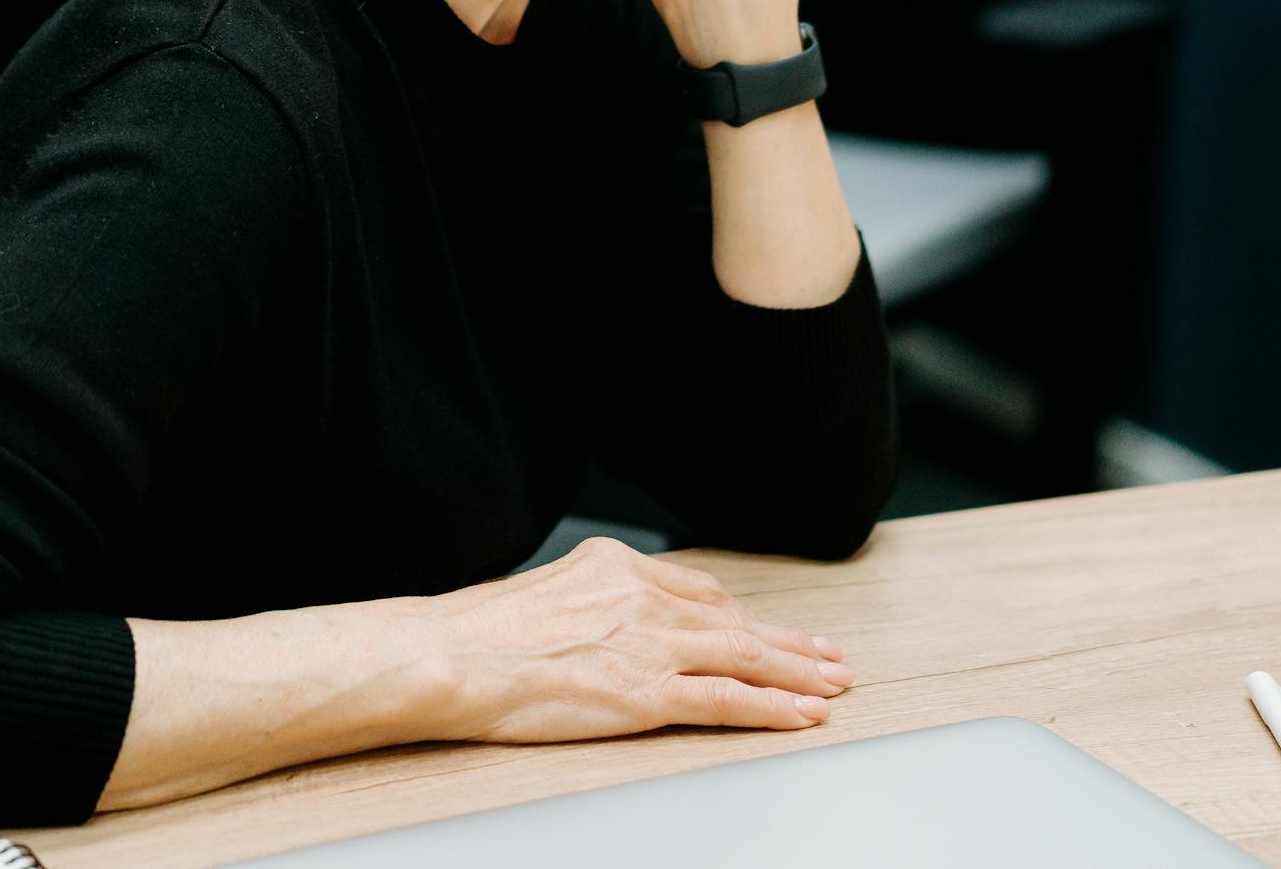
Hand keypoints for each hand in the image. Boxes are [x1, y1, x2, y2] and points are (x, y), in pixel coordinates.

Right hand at [426, 536, 851, 740]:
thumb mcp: (540, 595)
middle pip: (733, 620)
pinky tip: (802, 715)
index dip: (742, 614)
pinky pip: (726, 701)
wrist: (448, 655)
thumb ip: (586, 606)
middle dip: (788, 642)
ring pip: (744, 657)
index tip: (769, 627)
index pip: (697, 589)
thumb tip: (596, 630)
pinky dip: (772, 709)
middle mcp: (640, 597)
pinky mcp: (644, 693)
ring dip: (797, 674)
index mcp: (613, 566)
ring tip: (833, 686)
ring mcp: (647, 644)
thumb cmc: (474, 634)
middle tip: (829, 656)